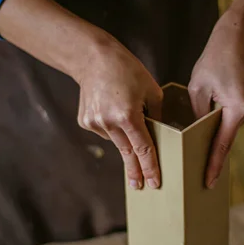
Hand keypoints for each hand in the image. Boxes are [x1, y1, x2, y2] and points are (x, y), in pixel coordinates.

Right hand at [76, 32, 162, 189]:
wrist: (93, 58)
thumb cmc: (126, 70)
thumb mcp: (152, 90)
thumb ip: (157, 115)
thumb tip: (158, 134)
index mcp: (129, 115)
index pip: (143, 149)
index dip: (150, 168)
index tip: (154, 182)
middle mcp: (109, 122)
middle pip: (128, 153)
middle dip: (135, 171)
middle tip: (140, 186)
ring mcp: (95, 123)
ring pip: (117, 141)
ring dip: (125, 138)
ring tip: (124, 113)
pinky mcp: (85, 121)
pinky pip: (105, 132)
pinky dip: (112, 126)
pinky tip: (111, 109)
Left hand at [188, 10, 243, 188]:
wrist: (238, 37)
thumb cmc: (214, 60)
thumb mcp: (197, 88)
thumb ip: (198, 115)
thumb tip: (197, 134)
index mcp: (237, 108)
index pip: (222, 144)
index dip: (214, 164)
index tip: (208, 182)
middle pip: (228, 131)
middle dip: (214, 132)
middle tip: (201, 120)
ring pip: (234, 122)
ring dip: (223, 116)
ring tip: (217, 91)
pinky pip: (241, 113)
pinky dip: (232, 109)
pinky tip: (227, 90)